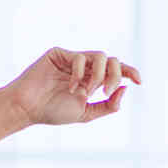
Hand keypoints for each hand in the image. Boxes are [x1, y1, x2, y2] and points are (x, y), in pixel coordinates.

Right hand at [4, 46, 139, 128]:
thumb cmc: (53, 112)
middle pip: (112, 60)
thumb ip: (107, 105)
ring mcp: (72, 59)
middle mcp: (83, 67)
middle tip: (105, 92)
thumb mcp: (86, 113)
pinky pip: (80, 58)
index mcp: (90, 80)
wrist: (28, 109)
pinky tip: (71, 88)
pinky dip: (79, 75)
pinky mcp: (59, 54)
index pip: (115, 70)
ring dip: (99, 75)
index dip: (129, 72)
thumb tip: (124, 89)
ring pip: (99, 56)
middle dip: (115, 75)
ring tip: (89, 92)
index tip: (139, 81)